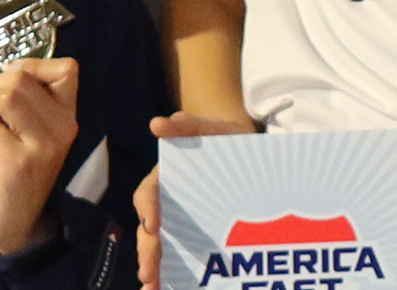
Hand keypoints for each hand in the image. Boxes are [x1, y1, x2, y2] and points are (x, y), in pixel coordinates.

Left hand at [0, 57, 81, 254]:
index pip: (68, 68)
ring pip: (7, 97)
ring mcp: (42, 145)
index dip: (34, 64)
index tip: (14, 77)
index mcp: (68, 116)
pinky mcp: (18, 161)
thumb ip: (26, 102)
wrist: (16, 221)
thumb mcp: (31, 132)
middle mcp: (62, 127)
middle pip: (23, 79)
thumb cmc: (18, 170)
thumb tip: (8, 70)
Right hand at [136, 111, 254, 289]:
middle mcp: (168, 203)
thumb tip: (158, 123)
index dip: (147, 209)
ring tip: (153, 287)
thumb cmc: (227, 139)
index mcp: (166, 178)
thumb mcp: (214, 128)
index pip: (148, 195)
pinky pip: (178, 259)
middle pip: (149, 230)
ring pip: (159, 248)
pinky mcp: (195, 237)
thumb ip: (189, 124)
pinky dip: (169, 277)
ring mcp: (180, 222)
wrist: (249, 154)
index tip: (153, 225)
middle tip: (149, 272)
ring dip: (153, 268)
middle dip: (147, 251)